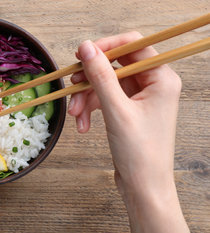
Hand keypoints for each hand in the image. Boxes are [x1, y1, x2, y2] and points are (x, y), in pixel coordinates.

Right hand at [68, 32, 181, 200]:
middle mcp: (153, 84)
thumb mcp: (116, 110)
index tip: (81, 54)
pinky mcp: (128, 110)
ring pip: (105, 83)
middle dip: (90, 78)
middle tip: (72, 86)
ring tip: (75, 115)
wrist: (143, 187)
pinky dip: (91, 109)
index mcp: (161, 78)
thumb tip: (86, 47)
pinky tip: (82, 125)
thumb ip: (100, 76)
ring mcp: (140, 98)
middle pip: (115, 65)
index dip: (105, 47)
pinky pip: (104, 99)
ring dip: (86, 97)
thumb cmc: (140, 152)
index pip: (132, 45)